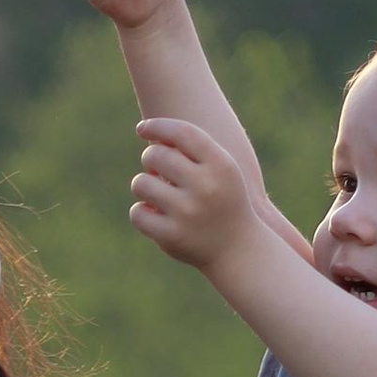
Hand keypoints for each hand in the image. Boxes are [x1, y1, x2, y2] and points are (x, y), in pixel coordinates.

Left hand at [129, 117, 258, 272]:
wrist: (238, 249)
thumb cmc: (224, 200)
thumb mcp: (222, 170)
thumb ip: (194, 150)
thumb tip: (151, 134)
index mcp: (221, 165)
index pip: (182, 132)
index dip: (157, 126)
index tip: (141, 129)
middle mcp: (205, 187)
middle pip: (156, 155)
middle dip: (150, 159)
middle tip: (156, 169)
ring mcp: (188, 213)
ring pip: (141, 183)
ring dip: (142, 184)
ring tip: (154, 192)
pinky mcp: (172, 237)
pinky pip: (137, 214)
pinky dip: (141, 212)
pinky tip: (152, 213)